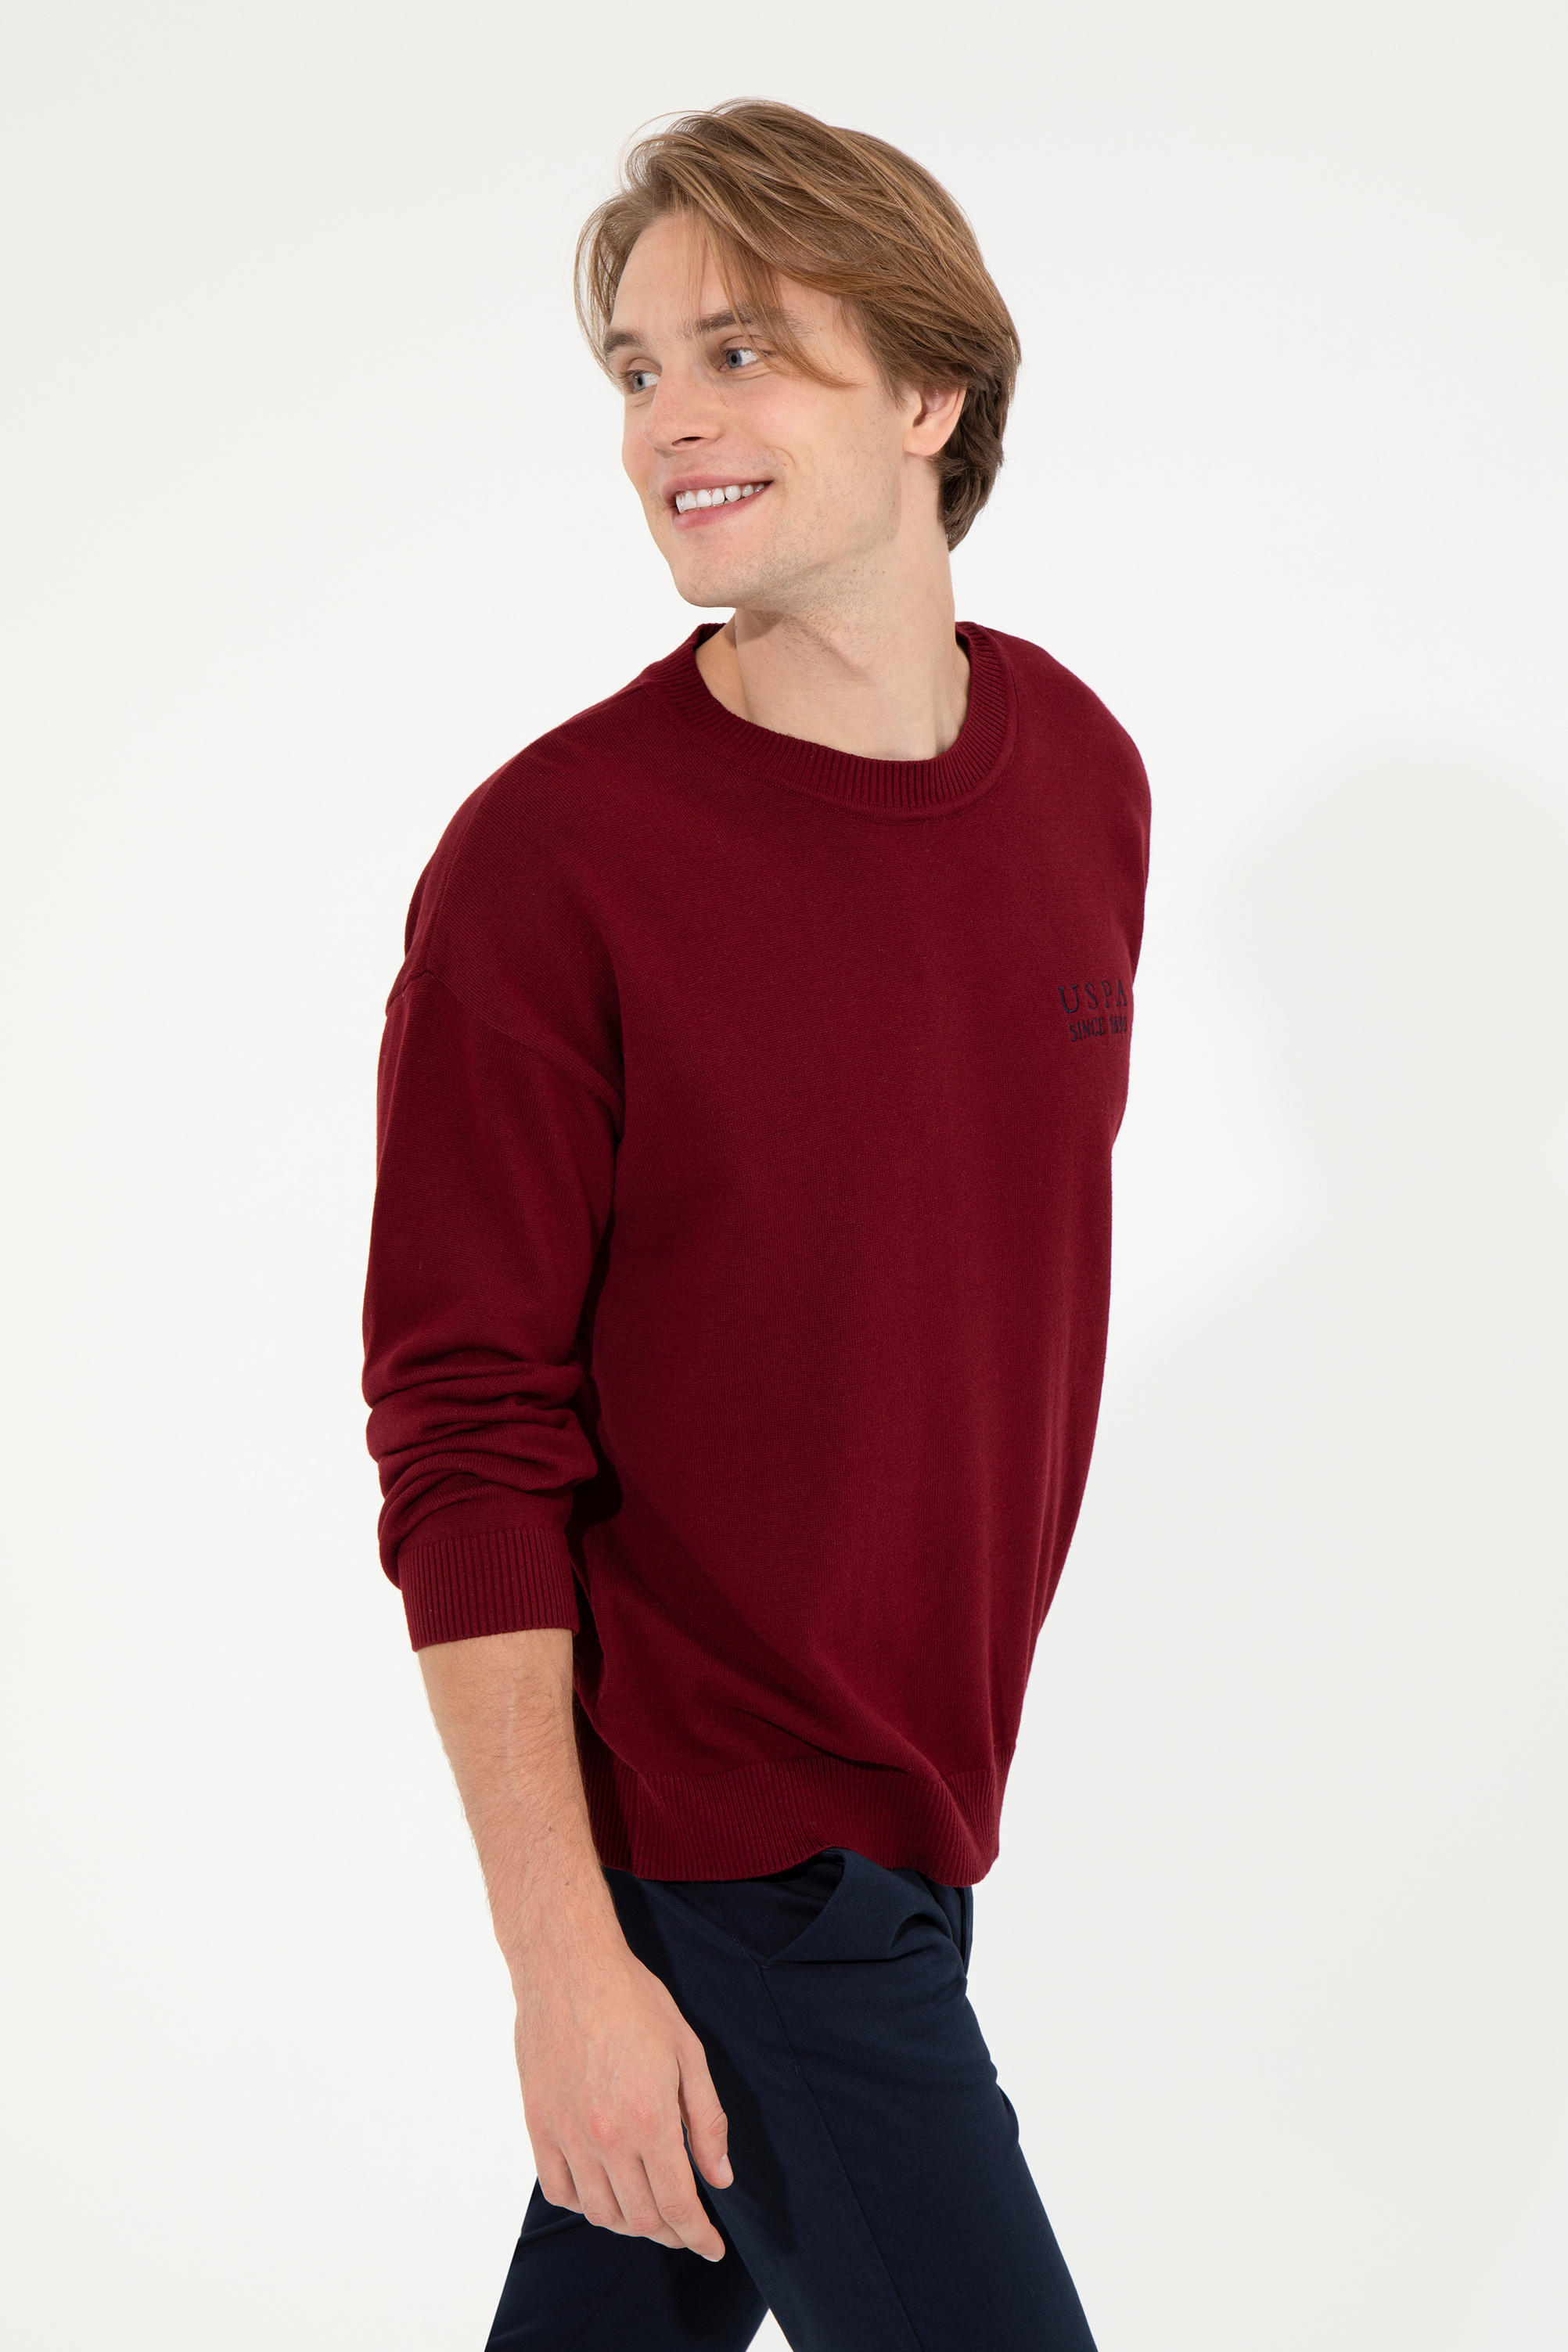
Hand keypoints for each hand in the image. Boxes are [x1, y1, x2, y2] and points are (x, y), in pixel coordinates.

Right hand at [515, 1926, 733, 2261]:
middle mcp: (607, 2138)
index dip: (698, 2236)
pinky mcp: (538, 2126)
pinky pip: (559, 2190)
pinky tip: (602, 2193)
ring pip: (600, 2212)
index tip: (712, 2248)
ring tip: (648, 2213)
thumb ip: (707, 2120)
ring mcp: (568, 2135)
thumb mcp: (688, 2053)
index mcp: (650, 2120)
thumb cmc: (634, 2002)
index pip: (678, 2205)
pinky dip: (584, 2205)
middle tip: (686, 2228)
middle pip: (641, 2217)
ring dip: (629, 2223)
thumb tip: (719, 2177)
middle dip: (670, 2233)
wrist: (569, 1968)